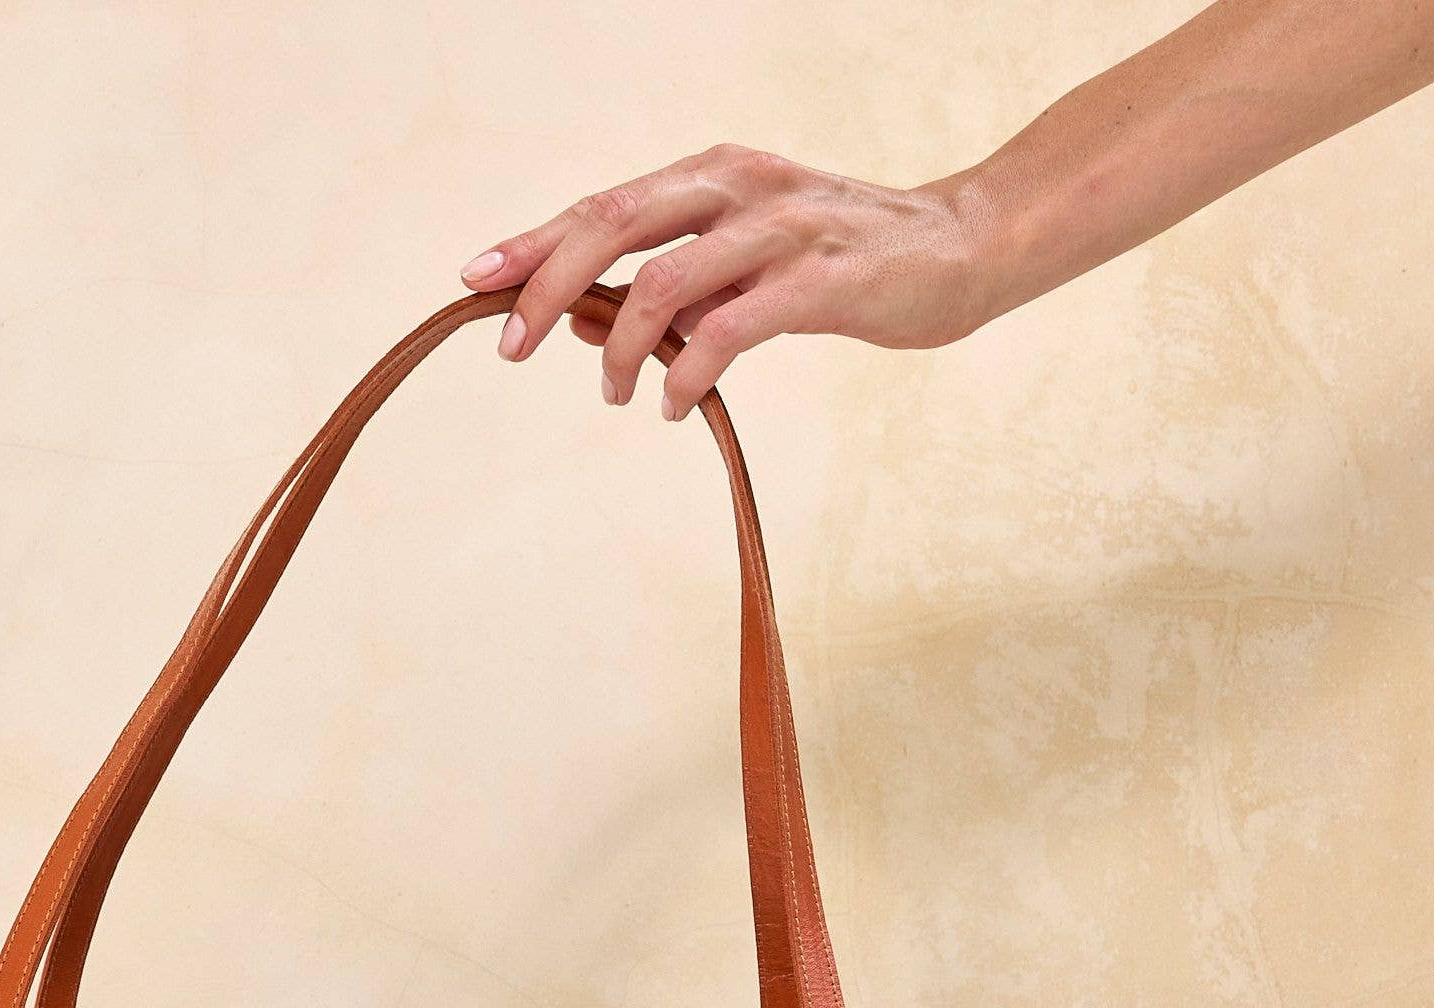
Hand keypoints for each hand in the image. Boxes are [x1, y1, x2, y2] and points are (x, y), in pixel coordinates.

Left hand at [460, 146, 998, 418]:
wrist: (960, 248)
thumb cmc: (843, 261)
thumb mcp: (746, 260)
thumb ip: (678, 283)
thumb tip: (593, 321)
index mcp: (712, 174)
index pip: (602, 205)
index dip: (532, 243)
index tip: (473, 280)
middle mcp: (737, 187)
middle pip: (612, 225)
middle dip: (546, 287)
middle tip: (509, 347)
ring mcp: (779, 230)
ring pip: (662, 279)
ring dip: (619, 346)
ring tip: (610, 393)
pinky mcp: (819, 280)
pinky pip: (727, 330)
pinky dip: (687, 374)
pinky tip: (675, 406)